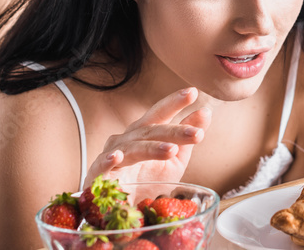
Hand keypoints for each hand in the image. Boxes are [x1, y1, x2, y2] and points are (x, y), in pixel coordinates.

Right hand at [82, 88, 211, 187]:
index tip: (193, 92)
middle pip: (149, 130)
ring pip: (132, 148)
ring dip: (151, 148)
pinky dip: (108, 160)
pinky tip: (116, 157)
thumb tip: (205, 112)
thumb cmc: (146, 181)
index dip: (174, 103)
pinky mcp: (98, 176)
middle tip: (196, 133)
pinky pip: (101, 166)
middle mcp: (126, 139)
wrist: (119, 211)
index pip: (159, 114)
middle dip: (174, 131)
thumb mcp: (174, 160)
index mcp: (143, 133)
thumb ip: (187, 137)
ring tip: (171, 149)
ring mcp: (110, 155)